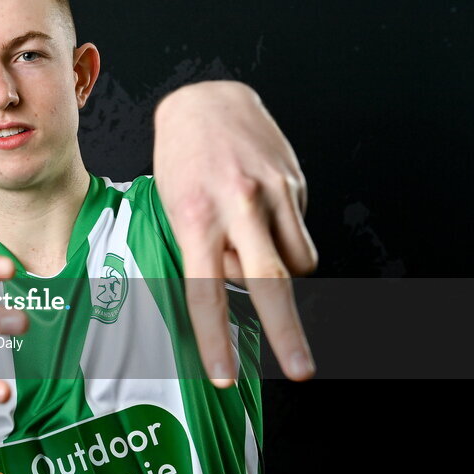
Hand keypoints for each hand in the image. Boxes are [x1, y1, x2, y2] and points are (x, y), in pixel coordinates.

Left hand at [153, 80, 317, 387]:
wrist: (207, 99)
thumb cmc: (181, 160)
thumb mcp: (172, 206)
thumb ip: (202, 250)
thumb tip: (232, 289)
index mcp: (195, 216)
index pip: (205, 290)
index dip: (216, 338)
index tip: (224, 375)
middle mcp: (237, 206)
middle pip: (269, 282)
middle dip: (288, 332)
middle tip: (301, 370)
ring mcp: (273, 193)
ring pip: (296, 264)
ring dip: (281, 274)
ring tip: (254, 247)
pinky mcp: (296, 183)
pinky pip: (300, 234)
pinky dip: (287, 240)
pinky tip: (263, 215)